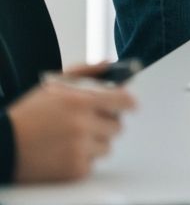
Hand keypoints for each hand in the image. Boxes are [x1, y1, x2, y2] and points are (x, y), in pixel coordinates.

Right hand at [8, 80, 135, 183]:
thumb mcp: (55, 84)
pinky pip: (93, 163)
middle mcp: (83, 125)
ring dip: (96, 142)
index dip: (129, 103)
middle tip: (89, 122)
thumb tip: (110, 65)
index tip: (130, 105)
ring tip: (73, 138)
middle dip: (106, 123)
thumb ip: (86, 72)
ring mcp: (80, 149)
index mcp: (81, 100)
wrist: (3, 145)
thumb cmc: (28, 114)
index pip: (124, 100)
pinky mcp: (74, 169)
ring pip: (107, 145)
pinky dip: (83, 159)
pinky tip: (65, 151)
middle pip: (118, 125)